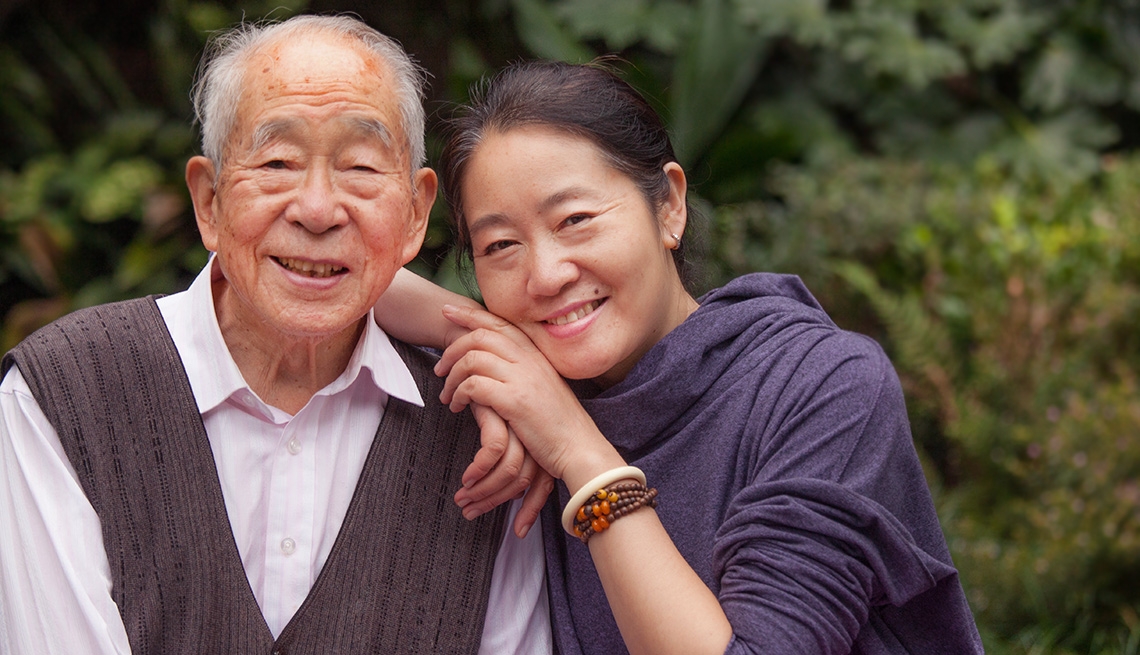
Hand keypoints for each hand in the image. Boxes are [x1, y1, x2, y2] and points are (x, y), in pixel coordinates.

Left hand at [435, 304, 624, 490]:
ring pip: (472, 358)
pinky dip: (459, 394)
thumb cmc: (559, 424)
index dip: (469, 314)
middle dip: (452, 348)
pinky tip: (458, 407)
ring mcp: (522, 378)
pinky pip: (474, 385)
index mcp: (536, 354)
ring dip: (451, 376)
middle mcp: (529, 360)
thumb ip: (522, 370)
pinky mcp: (514, 400)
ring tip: (447, 396)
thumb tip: (493, 364)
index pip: (498, 323)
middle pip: (480, 336)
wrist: (579, 448)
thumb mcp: (543, 387)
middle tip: (439, 368)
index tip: (447, 312)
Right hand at [457, 404, 553, 536]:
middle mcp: (534, 429)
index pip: (544, 483)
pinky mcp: (503, 410)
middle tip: (470, 513)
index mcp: (539, 436)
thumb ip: (510, 452)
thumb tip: (508, 495)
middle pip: (525, 481)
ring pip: (509, 471)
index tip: (520, 532)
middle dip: (496, 504)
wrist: (477, 352)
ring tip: (462, 499)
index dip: (533, 509)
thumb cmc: (486, 391)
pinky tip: (465, 478)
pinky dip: (479, 470)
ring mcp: (520, 420)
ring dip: (484, 493)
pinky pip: (493, 451)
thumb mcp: (502, 423)